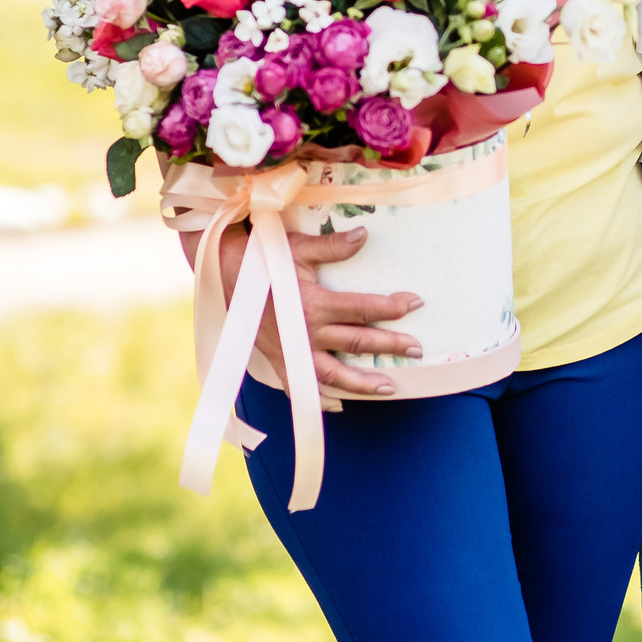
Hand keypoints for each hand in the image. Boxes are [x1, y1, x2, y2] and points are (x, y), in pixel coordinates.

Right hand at [191, 222, 417, 396]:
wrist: (223, 274)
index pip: (364, 309)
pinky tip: (336, 405)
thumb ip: (333, 246)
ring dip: (363, 382)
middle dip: (391, 346)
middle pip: (358, 343)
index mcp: (315, 304)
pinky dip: (318, 398)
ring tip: (389, 387)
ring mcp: (294, 350)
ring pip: (334, 374)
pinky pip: (300, 386)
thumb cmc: (263, 258)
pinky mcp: (280, 359)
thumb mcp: (298, 248)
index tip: (415, 303)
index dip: (393, 307)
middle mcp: (308, 332)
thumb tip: (364, 235)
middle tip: (417, 349)